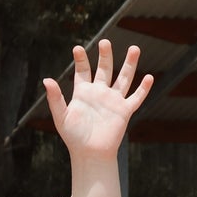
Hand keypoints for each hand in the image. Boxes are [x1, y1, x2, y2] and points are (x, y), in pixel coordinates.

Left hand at [44, 40, 152, 160]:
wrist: (90, 154)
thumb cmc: (73, 137)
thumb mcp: (61, 117)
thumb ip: (55, 98)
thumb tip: (47, 80)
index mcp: (83, 92)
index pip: (83, 71)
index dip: (81, 59)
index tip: (77, 48)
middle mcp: (100, 93)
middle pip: (105, 69)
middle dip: (105, 55)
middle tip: (105, 42)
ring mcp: (113, 101)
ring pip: (124, 78)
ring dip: (129, 64)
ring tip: (134, 48)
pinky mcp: (124, 111)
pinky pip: (136, 98)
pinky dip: (143, 88)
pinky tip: (149, 77)